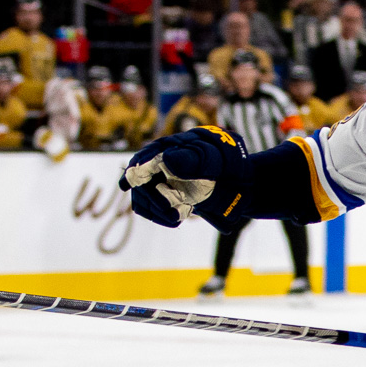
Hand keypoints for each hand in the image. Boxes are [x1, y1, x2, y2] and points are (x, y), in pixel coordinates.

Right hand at [119, 126, 246, 229]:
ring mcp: (160, 181)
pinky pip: (150, 209)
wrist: (239, 181)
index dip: (134, 170)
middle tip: (173, 212)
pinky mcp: (163, 197)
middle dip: (154, 198)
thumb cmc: (226, 162)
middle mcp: (159, 164)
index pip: (144, 158)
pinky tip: (177, 219)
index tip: (126, 184)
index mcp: (169, 148)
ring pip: (142, 198)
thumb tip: (167, 159)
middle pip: (140, 181)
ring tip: (178, 217)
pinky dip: (160, 216)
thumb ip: (191, 158)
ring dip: (157, 211)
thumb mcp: (213, 157)